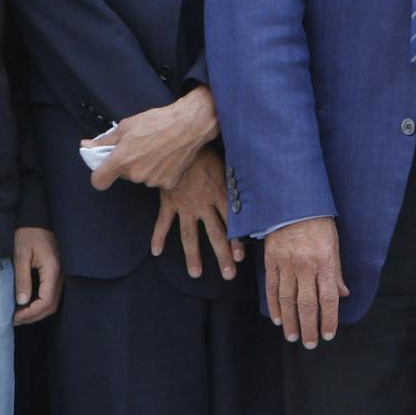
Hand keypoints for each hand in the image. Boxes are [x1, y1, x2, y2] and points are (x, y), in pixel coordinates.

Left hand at [13, 227, 61, 324]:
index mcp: (53, 270)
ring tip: (19, 315)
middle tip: (15, 320)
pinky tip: (27, 304)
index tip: (14, 317)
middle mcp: (61, 275)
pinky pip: (52, 294)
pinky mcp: (57, 273)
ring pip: (53, 302)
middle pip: (51, 306)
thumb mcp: (21, 255)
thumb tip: (22, 302)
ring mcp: (61, 274)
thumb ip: (22, 279)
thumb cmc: (28, 233)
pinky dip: (41, 304)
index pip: (46, 302)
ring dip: (37, 312)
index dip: (30, 313)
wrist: (37, 218)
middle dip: (33, 316)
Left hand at [89, 88, 218, 192]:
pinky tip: (166, 156)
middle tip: (138, 147)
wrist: (189, 125)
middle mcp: (135, 174)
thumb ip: (104, 140)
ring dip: (143, 167)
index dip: (99, 175)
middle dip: (126, 164)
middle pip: (123, 175)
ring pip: (140, 177)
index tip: (104, 169)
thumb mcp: (127, 126)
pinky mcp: (167, 183)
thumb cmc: (157, 121)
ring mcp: (152, 181)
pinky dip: (159, 170)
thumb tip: (86, 146)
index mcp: (122, 160)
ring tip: (155, 149)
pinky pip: (156, 179)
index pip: (99, 181)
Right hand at [151, 148, 243, 281]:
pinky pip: (162, 222)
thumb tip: (259, 180)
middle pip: (215, 234)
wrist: (179, 139)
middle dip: (222, 256)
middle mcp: (203, 203)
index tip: (240, 258)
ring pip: (189, 234)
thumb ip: (237, 177)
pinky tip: (156, 251)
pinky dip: (158, 237)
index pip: (231, 223)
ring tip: (196, 273)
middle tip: (228, 275)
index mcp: (220, 194)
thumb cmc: (206, 149)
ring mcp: (185, 205)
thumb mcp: (227, 161)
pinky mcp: (168, 201)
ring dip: (193, 255)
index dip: (236, 241)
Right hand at [263, 216, 346, 347]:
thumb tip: (342, 295)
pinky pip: (272, 287)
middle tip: (310, 344)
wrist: (293, 201)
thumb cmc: (318, 222)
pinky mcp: (271, 260)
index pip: (328, 299)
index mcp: (325, 262)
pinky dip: (274, 304)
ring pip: (288, 300)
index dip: (328, 320)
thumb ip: (336, 272)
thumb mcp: (334, 244)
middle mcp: (305, 265)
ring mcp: (286, 263)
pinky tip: (277, 318)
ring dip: (290, 321)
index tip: (328, 334)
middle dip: (309, 327)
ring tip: (292, 337)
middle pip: (306, 304)